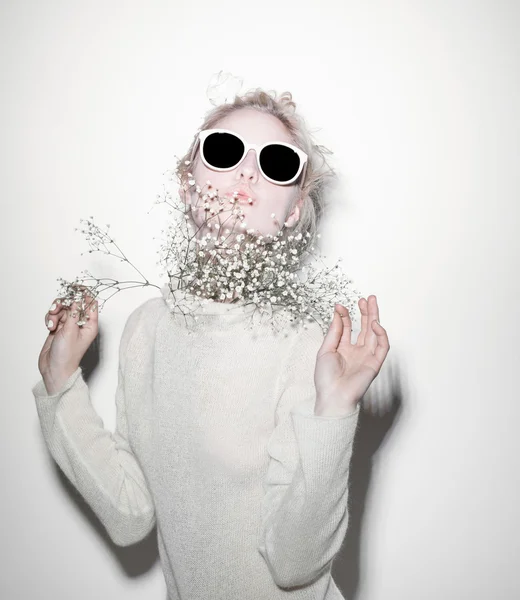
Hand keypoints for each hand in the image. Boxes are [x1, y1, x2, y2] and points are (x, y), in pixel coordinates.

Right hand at [38, 285, 98, 388]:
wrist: (54, 369)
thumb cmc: (67, 355)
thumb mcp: (71, 331)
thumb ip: (74, 313)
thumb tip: (78, 298)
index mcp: (90, 324)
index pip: (91, 304)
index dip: (85, 294)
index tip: (77, 287)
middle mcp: (80, 324)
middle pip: (73, 303)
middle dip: (63, 305)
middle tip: (56, 310)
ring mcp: (69, 325)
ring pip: (62, 309)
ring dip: (54, 313)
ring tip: (51, 323)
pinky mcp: (58, 328)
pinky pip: (54, 316)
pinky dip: (50, 319)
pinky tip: (49, 327)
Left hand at [314, 295, 389, 414]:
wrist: (332, 396)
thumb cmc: (326, 378)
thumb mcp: (325, 350)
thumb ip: (334, 331)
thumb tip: (338, 313)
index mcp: (343, 349)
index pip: (348, 328)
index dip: (345, 316)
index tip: (340, 306)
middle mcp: (356, 351)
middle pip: (364, 327)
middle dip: (366, 312)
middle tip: (366, 298)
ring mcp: (366, 357)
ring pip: (375, 333)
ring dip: (374, 317)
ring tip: (371, 303)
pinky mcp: (375, 363)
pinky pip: (382, 347)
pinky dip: (381, 334)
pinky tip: (376, 324)